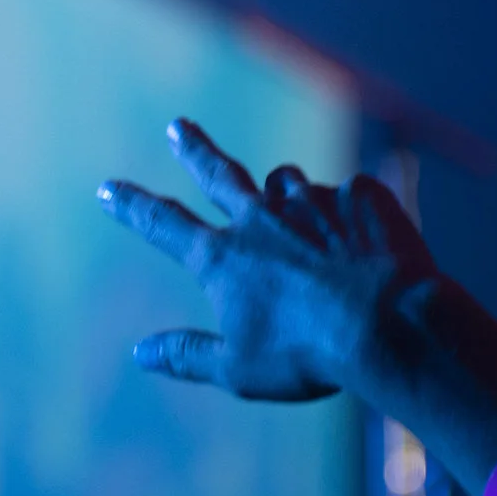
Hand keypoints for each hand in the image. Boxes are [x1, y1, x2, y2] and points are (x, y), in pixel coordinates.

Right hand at [100, 118, 435, 401]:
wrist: (389, 323)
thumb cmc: (308, 354)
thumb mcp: (239, 368)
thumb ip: (188, 355)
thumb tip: (140, 354)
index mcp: (224, 258)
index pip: (164, 225)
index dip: (132, 207)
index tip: (108, 189)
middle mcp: (262, 219)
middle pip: (218, 174)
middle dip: (194, 150)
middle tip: (178, 127)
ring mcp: (313, 203)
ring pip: (286, 181)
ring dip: (280, 189)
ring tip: (285, 197)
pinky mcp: (362, 198)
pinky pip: (350, 193)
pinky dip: (350, 207)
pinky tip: (363, 226)